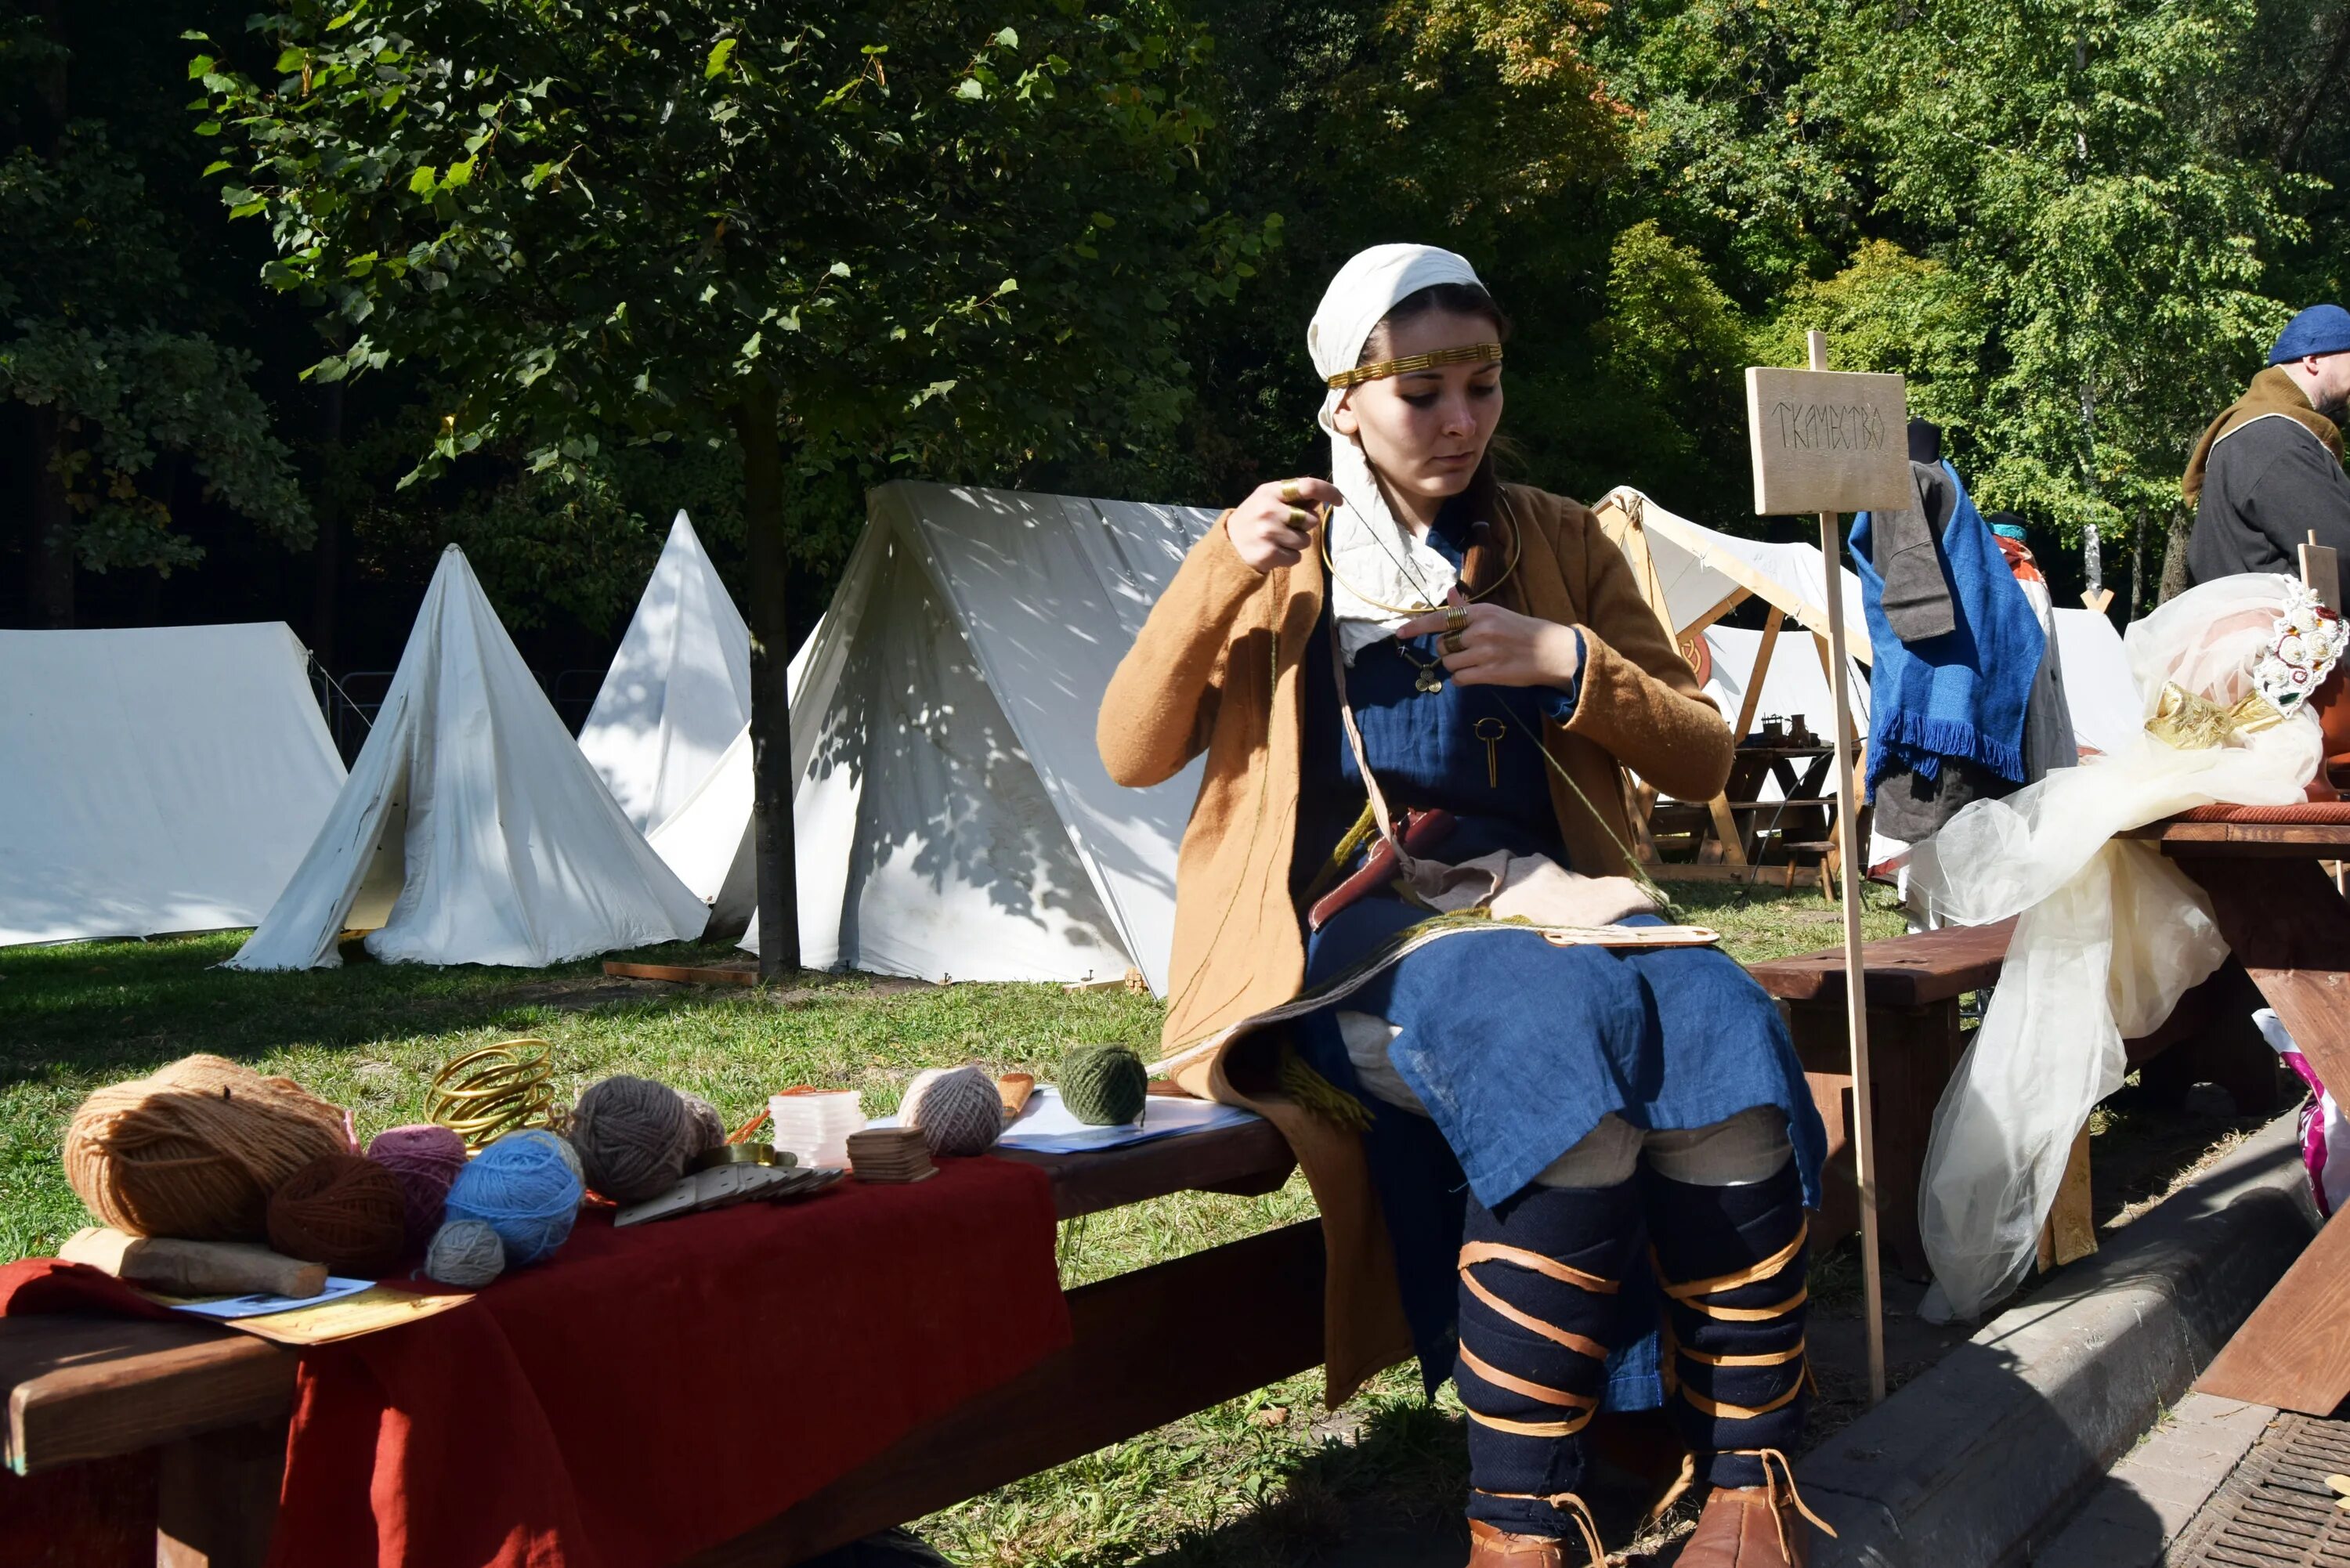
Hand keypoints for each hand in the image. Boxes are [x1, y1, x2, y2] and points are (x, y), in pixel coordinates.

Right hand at [1225, 478, 1343, 573]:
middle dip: (1304, 526)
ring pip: (1306, 541)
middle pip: (1311, 520)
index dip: (1328, 491)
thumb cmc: (1255, 519)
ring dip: (1296, 544)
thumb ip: (1294, 499)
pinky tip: (1274, 552)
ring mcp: (1268, 532)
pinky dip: (1290, 557)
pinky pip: (1297, 557)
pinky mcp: (1269, 554)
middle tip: (1284, 528)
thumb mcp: (1269, 501)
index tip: (1340, 501)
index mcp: (1270, 491)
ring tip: (1277, 541)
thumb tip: (1322, 500)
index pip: (1307, 486)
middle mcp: (1269, 510)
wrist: (1228, 545)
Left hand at [1395, 589, 1581, 689]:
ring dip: (1457, 666)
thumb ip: (1469, 609)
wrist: (1553, 652)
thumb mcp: (1497, 614)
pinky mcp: (1490, 673)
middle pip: (1443, 645)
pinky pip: (1460, 679)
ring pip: (1450, 664)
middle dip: (1449, 650)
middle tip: (1468, 650)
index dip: (1417, 627)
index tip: (1399, 633)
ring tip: (1477, 662)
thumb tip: (1450, 593)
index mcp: (1481, 612)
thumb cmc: (1523, 632)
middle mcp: (1480, 630)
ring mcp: (1485, 653)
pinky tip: (1477, 674)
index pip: (1441, 618)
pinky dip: (1463, 679)